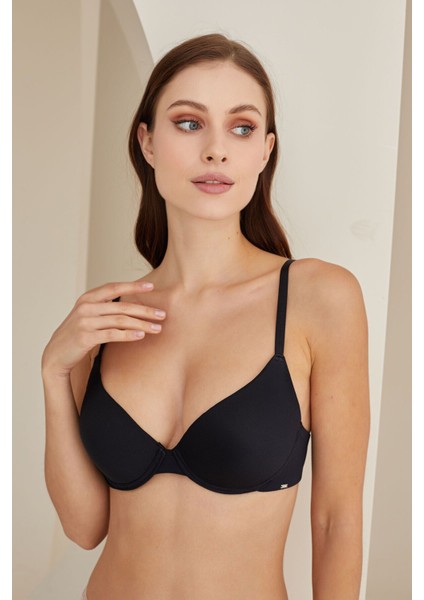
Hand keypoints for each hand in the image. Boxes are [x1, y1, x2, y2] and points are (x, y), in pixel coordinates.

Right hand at [41, 280, 165, 377]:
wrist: (57, 353)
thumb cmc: (79, 332)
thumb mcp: (89, 314)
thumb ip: (105, 306)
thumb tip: (133, 303)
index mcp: (88, 297)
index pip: (114, 287)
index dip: (133, 286)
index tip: (152, 286)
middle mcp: (86, 307)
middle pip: (122, 306)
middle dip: (145, 310)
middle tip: (162, 314)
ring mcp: (85, 322)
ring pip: (120, 320)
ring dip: (141, 324)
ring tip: (157, 328)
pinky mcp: (85, 337)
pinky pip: (112, 334)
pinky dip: (128, 335)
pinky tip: (141, 336)